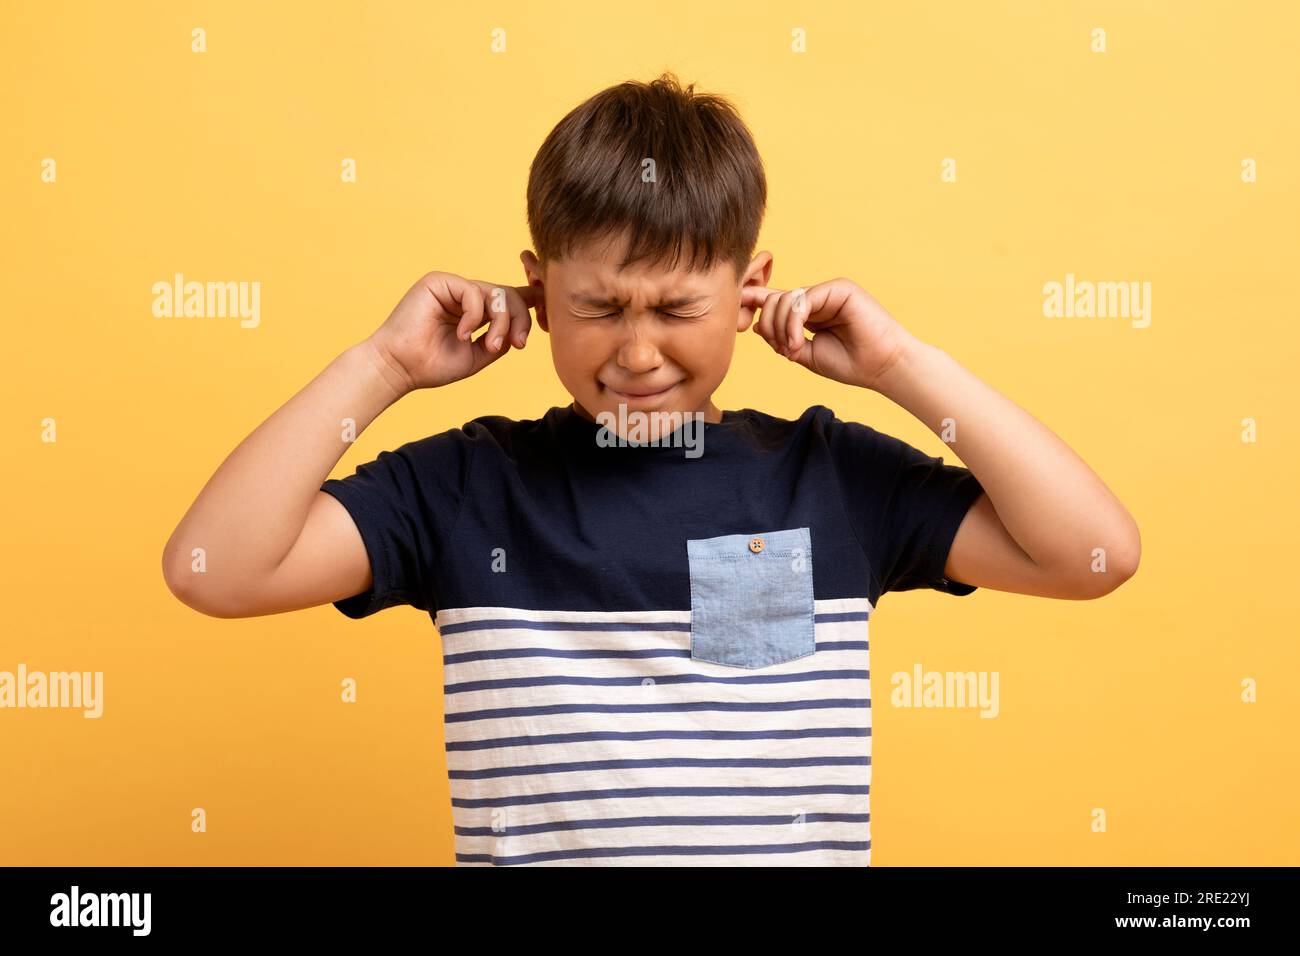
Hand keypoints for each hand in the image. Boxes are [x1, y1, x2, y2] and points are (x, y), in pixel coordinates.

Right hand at [365, 271, 539, 393]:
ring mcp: (453, 287)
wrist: (401, 368)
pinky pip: (474, 291)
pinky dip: (475, 316)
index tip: (548, 313)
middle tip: (517, 344)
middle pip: (510, 295)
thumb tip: (522, 325)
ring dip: (502, 321)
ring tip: (490, 345)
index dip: (531, 301)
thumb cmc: (433, 365)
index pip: (509, 299)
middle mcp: (466, 296)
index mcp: (475, 312)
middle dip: (520, 319)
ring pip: (497, 292)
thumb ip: (502, 339)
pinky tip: (462, 334)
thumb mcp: (480, 356)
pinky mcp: (440, 281)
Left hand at [741, 278, 919, 390]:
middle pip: (774, 301)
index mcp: (808, 313)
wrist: (881, 367)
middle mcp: (816, 299)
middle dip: (769, 328)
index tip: (736, 309)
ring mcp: (827, 292)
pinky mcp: (839, 288)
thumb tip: (759, 325)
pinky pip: (802, 299)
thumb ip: (782, 339)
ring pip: (784, 299)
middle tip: (785, 351)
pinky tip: (799, 342)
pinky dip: (793, 323)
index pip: (776, 301)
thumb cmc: (848, 364)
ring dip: (781, 329)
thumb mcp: (804, 353)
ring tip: (794, 350)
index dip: (754, 301)